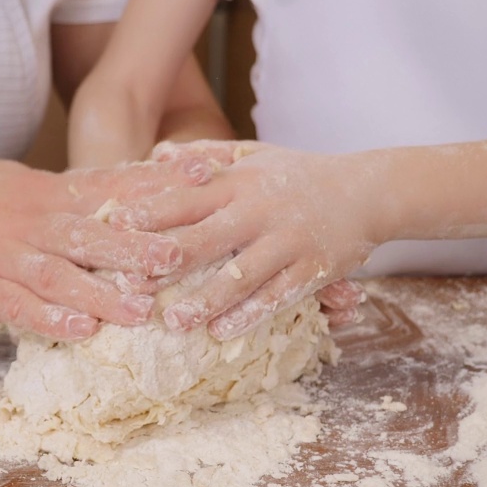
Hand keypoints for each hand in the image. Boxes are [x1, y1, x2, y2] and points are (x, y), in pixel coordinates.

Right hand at [0, 159, 211, 340]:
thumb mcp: (13, 184)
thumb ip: (61, 196)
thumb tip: (110, 199)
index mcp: (43, 192)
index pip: (108, 186)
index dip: (155, 185)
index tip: (202, 179)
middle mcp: (29, 219)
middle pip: (92, 232)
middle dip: (137, 246)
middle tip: (181, 258)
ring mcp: (2, 252)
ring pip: (60, 273)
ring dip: (102, 292)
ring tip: (140, 310)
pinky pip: (18, 304)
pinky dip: (50, 319)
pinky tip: (81, 334)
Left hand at [108, 141, 380, 339]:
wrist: (369, 189)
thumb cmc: (299, 173)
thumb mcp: (253, 154)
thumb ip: (205, 156)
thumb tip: (155, 155)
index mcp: (240, 182)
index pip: (187, 197)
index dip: (152, 212)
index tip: (117, 226)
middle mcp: (260, 210)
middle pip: (206, 238)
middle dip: (167, 263)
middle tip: (130, 284)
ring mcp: (288, 240)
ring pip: (241, 275)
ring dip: (205, 300)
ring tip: (173, 322)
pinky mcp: (313, 268)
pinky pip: (278, 294)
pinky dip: (251, 314)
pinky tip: (223, 332)